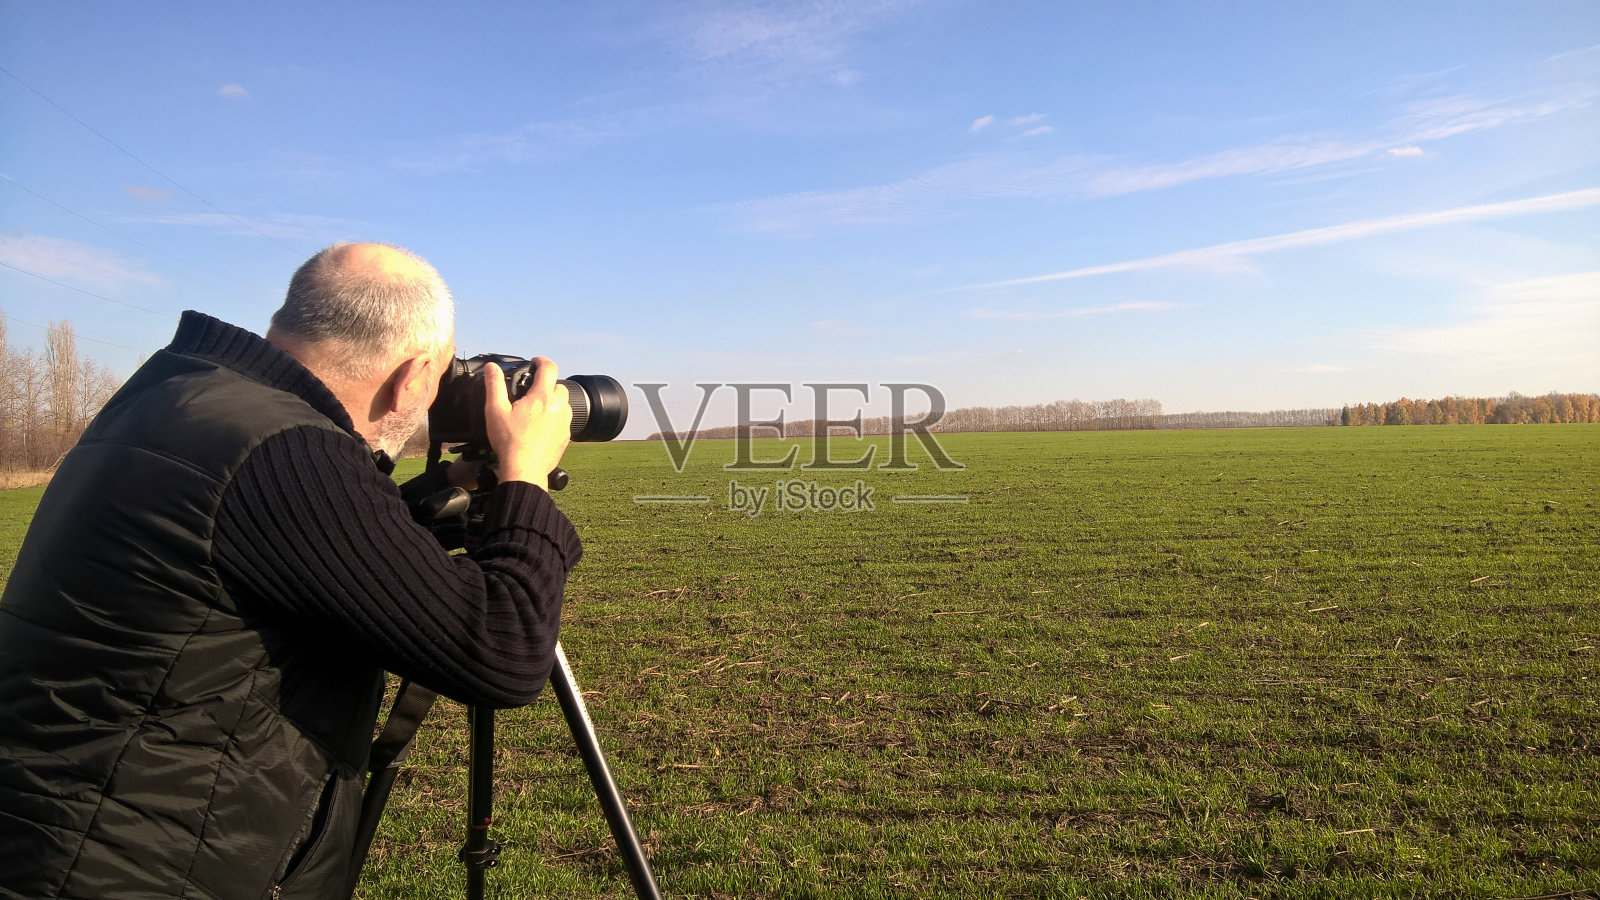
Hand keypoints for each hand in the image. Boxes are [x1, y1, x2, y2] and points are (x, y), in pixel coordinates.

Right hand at [482, 358, 571, 486]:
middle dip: (547, 384)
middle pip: (558, 386)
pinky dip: (556, 418)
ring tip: (537, 409)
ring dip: (554, 402)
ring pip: (564, 403)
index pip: (549, 368)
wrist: (524, 469)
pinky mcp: (566, 436)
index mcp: (542, 397)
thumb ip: (494, 385)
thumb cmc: (509, 442)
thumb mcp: (495, 410)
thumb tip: (492, 367)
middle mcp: (558, 407)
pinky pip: (564, 421)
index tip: (535, 362)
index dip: (542, 361)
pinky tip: (542, 426)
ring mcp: (564, 423)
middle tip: (533, 390)